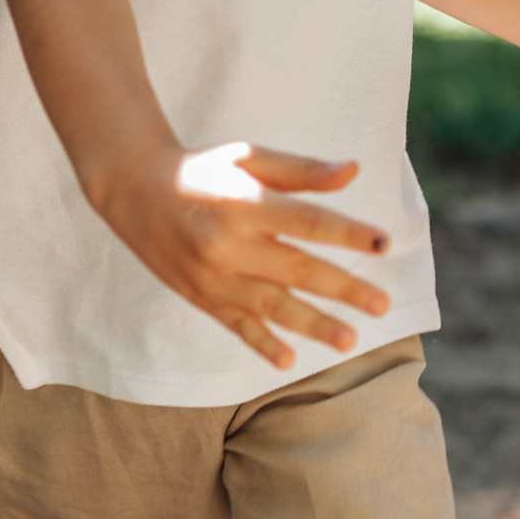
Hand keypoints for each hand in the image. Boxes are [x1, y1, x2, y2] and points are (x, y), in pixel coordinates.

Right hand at [90, 140, 392, 368]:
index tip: (384, 244)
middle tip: (383, 305)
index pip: (307, 221)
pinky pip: (236, 325)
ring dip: (313, 325)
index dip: (347, 234)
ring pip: (271, 306)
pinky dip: (261, 343)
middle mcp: (229, 244)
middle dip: (343, 289)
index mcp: (246, 203)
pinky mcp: (200, 296)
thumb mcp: (250, 157)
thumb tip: (353, 171)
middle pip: (296, 269)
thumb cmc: (205, 169)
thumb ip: (301, 170)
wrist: (135, 191)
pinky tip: (288, 361)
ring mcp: (212, 276)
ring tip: (350, 340)